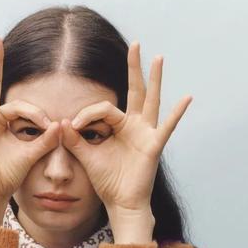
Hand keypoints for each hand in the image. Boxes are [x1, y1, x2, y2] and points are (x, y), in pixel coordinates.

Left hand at [57, 41, 192, 212]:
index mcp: (118, 127)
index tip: (73, 126)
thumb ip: (75, 139)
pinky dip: (177, 113)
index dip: (87, 114)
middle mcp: (135, 126)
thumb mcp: (86, 157)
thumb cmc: (107, 182)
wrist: (120, 203)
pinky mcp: (154, 146)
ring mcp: (146, 134)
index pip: (103, 109)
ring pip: (151, 101)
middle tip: (135, 44)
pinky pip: (167, 127)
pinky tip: (186, 98)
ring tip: (158, 58)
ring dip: (155, 80)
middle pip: (135, 91)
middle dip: (134, 68)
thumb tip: (61, 122)